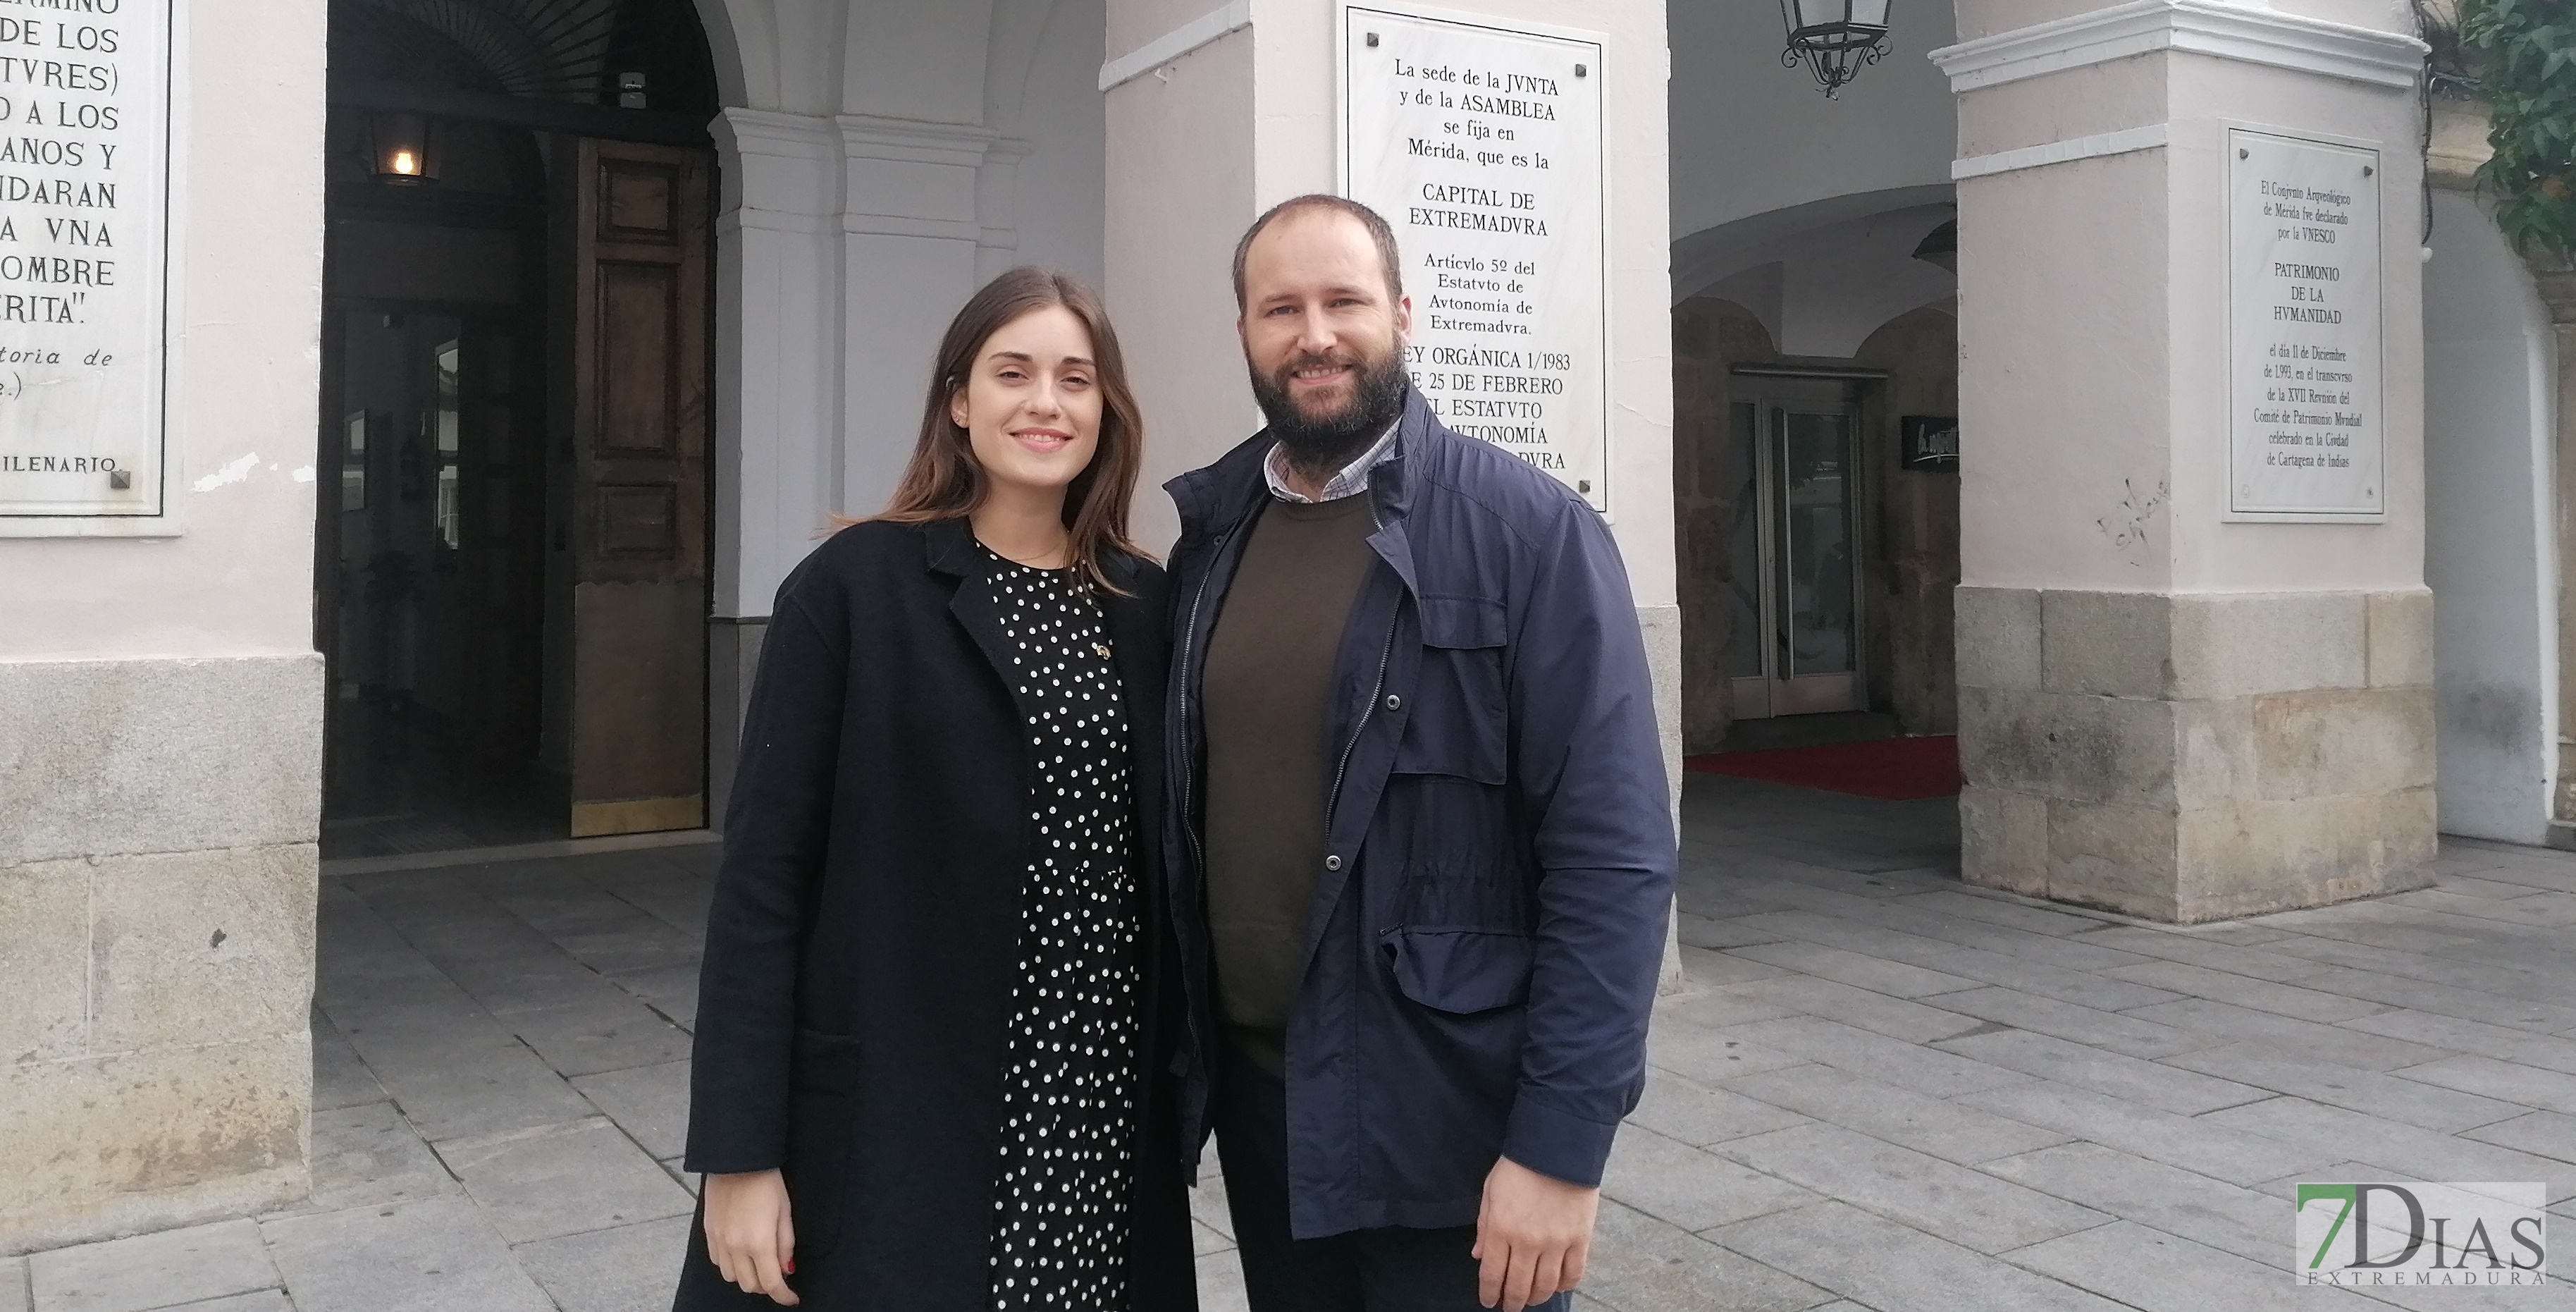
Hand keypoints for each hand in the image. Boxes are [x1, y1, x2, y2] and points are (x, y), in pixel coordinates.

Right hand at [703, 1169, 800, 1304]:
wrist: (736, 1160)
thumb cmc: (766, 1182)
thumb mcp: (785, 1211)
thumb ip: (786, 1244)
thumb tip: (787, 1268)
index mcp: (759, 1242)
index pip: (771, 1283)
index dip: (784, 1296)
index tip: (792, 1298)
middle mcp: (736, 1247)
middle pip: (750, 1285)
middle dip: (766, 1285)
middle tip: (777, 1274)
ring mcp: (719, 1241)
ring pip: (731, 1277)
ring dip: (747, 1276)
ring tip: (759, 1262)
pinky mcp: (708, 1233)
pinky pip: (718, 1262)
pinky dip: (731, 1264)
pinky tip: (741, 1252)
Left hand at [1473, 1156, 1598, 1309]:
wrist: (1558, 1147)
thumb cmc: (1519, 1166)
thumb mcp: (1490, 1191)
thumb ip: (1483, 1226)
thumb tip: (1477, 1256)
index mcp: (1501, 1228)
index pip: (1492, 1274)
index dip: (1489, 1293)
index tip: (1489, 1301)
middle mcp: (1527, 1241)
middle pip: (1518, 1286)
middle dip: (1512, 1303)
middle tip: (1510, 1307)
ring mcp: (1556, 1242)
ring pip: (1546, 1286)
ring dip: (1537, 1298)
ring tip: (1531, 1299)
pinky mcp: (1580, 1239)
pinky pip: (1573, 1274)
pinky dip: (1565, 1286)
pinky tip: (1558, 1286)